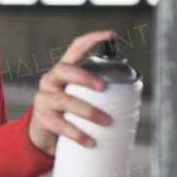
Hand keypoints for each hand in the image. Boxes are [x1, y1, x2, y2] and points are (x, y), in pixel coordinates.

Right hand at [27, 30, 115, 156]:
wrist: (43, 136)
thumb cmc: (70, 113)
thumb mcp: (80, 97)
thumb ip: (98, 94)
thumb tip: (134, 96)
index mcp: (64, 72)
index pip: (75, 48)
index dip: (91, 40)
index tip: (111, 35)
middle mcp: (51, 81)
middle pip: (64, 70)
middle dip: (84, 77)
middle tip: (103, 88)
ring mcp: (44, 100)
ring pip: (64, 100)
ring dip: (87, 111)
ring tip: (105, 121)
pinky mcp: (42, 119)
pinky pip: (59, 125)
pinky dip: (77, 133)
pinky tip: (89, 142)